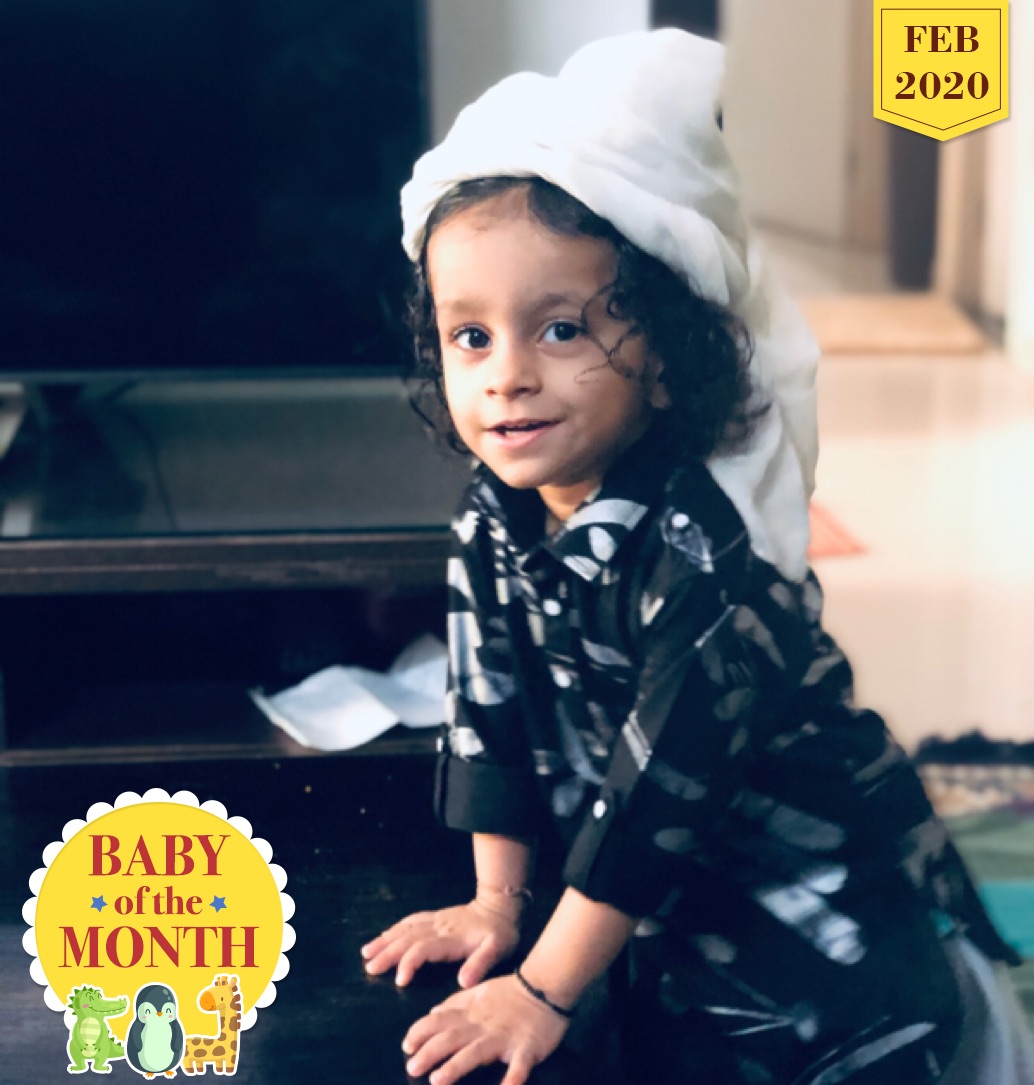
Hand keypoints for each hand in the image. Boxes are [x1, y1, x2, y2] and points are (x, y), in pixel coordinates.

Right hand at [361, 899, 521, 987]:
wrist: (501, 905)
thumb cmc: (500, 932)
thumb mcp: (497, 949)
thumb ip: (480, 965)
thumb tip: (463, 982)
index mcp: (450, 939)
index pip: (423, 950)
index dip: (409, 963)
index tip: (399, 980)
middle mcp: (438, 928)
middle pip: (407, 939)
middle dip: (387, 953)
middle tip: (369, 967)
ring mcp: (436, 920)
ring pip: (405, 929)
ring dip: (385, 940)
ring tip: (366, 951)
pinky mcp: (436, 917)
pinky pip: (410, 921)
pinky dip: (395, 928)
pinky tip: (385, 934)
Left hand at [402, 973, 569, 1084]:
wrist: (545, 985)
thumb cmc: (510, 993)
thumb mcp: (479, 991)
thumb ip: (455, 1004)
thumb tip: (431, 1014)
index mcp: (471, 1012)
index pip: (440, 1021)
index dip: (421, 1032)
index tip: (406, 1045)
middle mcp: (483, 1026)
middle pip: (453, 1038)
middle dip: (431, 1053)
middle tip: (412, 1068)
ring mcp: (504, 1038)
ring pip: (477, 1052)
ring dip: (456, 1066)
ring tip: (438, 1080)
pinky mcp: (526, 1049)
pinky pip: (519, 1066)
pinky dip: (512, 1079)